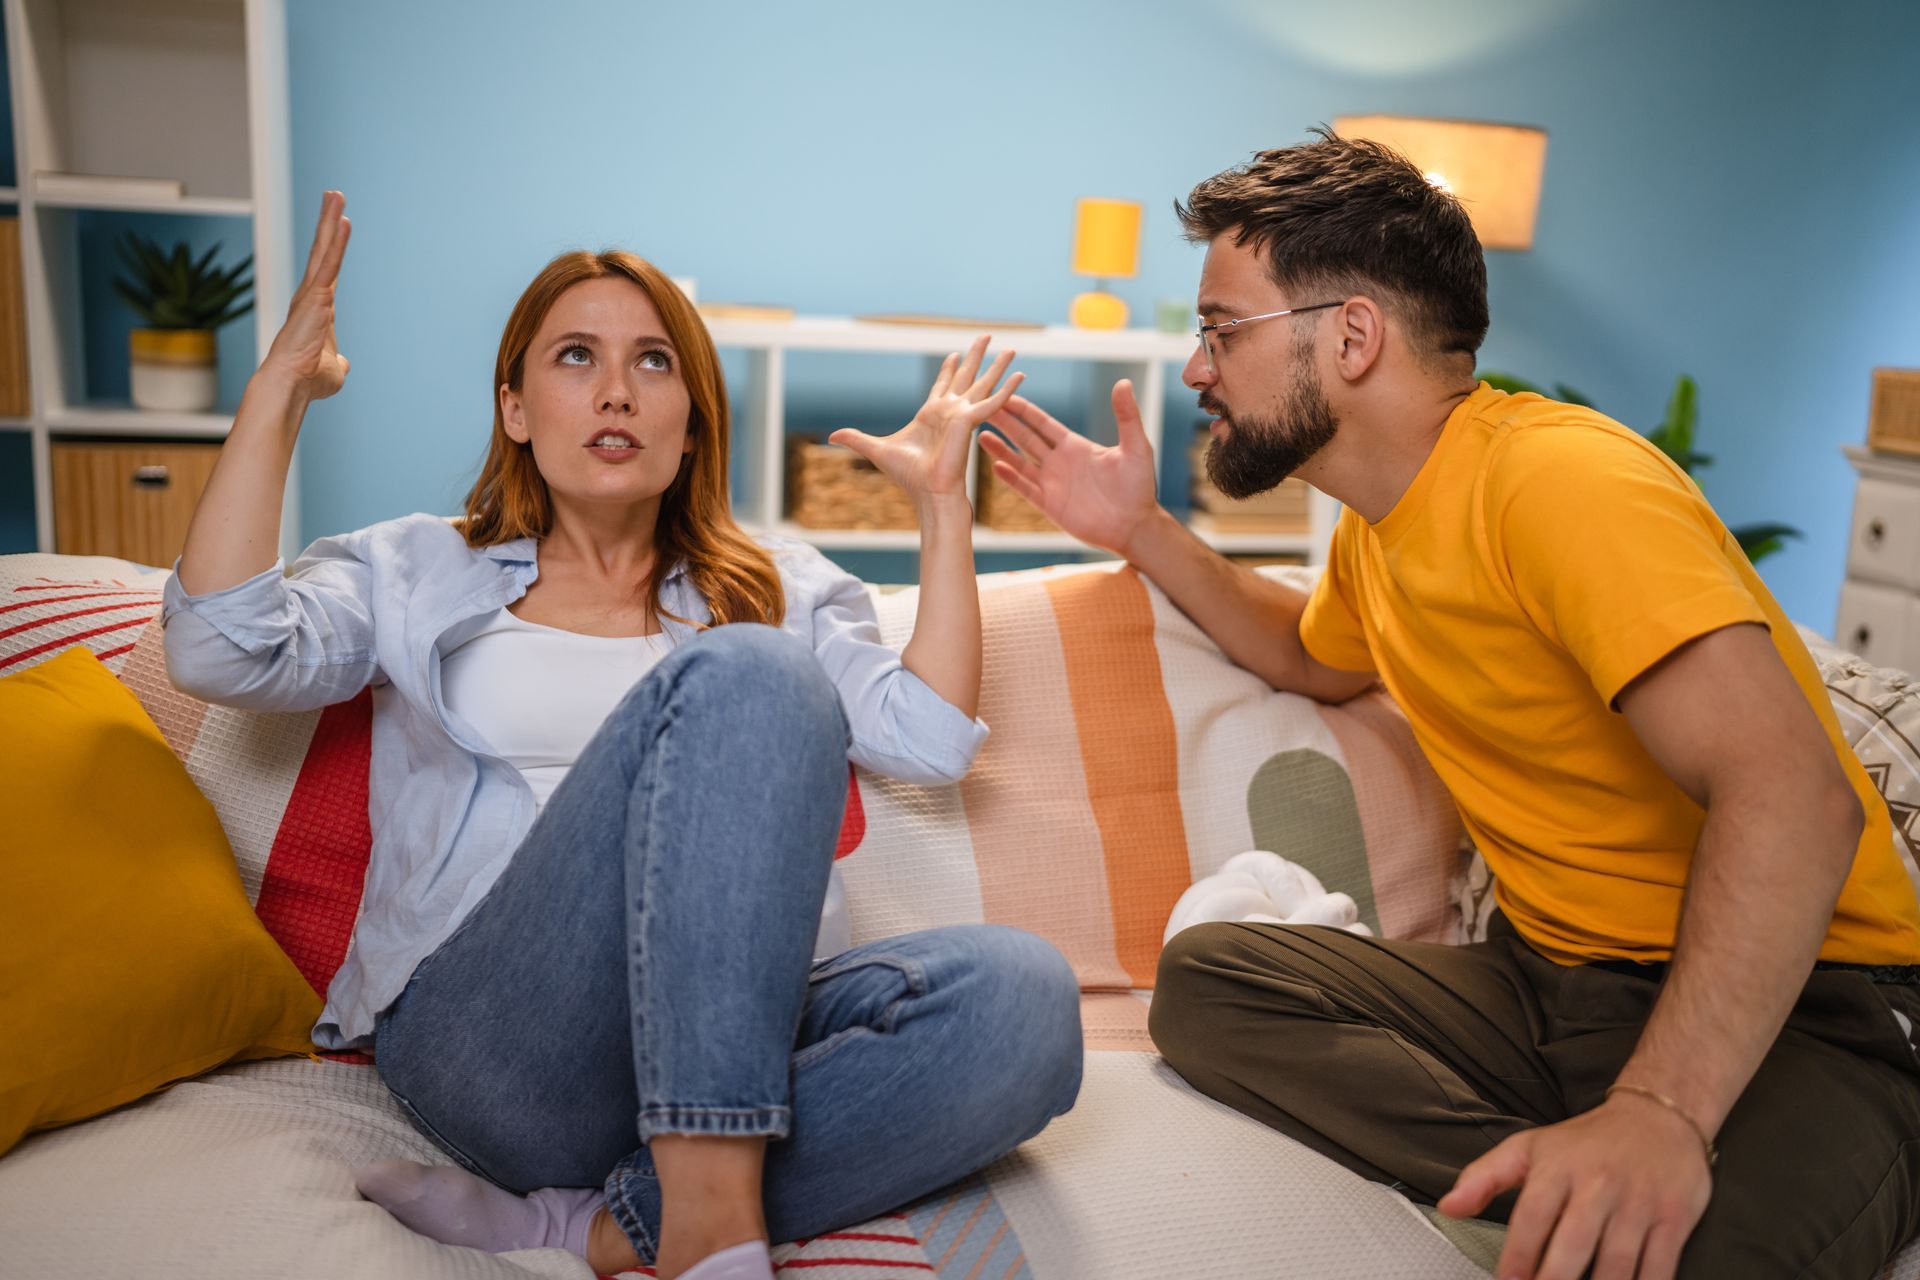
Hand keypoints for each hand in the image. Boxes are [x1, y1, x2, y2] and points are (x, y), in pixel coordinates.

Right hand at [258, 190, 351, 403]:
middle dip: (328, 221)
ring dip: (331, 221)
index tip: (337, 224)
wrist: (292, 385)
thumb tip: (341, 364)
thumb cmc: (309, 381)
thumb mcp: (333, 370)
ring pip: (325, 250)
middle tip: (333, 195)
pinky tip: (344, 222)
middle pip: (323, 250)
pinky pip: (330, 264)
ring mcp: (312, 294)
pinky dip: (338, 244)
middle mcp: (311, 295)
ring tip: (336, 195)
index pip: (327, 270)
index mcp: (317, 308)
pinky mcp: (316, 297)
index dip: (332, 247)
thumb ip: (337, 363)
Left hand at [829, 335, 1021, 508]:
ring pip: (983, 383)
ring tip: (1012, 348)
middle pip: (966, 377)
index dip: (948, 370)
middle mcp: (951, 412)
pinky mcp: (971, 421)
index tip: (954, 354)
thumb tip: (831, 435)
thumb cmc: (908, 476)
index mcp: (932, 415)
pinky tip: (1021, 374)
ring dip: (997, 366)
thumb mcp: (876, 449)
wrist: (928, 492)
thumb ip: (856, 438)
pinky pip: (993, 401)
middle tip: (986, 336)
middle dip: (976, 356)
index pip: (943, 386)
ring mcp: (963, 415)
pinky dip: (1008, 388)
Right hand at [977, 379, 1158, 555]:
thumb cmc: (1139, 486)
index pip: (1042, 423)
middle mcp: (1059, 462)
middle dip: (1004, 422)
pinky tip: (996, 465)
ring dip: (1000, 448)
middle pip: (1025, 438)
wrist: (1135, 525)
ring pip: (1019, 462)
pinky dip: (1011, 478)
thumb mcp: (1136, 447)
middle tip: (981, 407)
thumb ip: (1127, 416)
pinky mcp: (1050, 506)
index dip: (1023, 409)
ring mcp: (1052, 484)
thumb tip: (1124, 383)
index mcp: (1075, 446)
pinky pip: (1026, 489)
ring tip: (979, 434)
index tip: (1004, 394)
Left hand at [1438, 1093, 1712, 1279]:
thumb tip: (1448, 1208)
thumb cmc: (1586, 1142)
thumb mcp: (1529, 1147)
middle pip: (1573, 1244)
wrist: (1659, 1117)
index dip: (1518, 1256)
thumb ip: (1484, 1177)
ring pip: (1617, 1264)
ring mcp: (1638, 1204)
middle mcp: (1598, 1185)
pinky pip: (1658, 1268)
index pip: (1532, 1217)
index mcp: (1557, 1167)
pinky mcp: (1673, 1219)